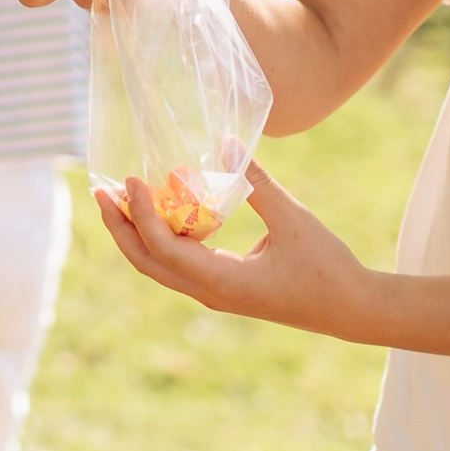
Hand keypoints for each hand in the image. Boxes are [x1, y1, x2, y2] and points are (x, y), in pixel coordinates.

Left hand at [92, 158, 383, 340]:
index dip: (140, 213)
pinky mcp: (223, 289)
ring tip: (119, 198)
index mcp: (221, 281)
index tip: (129, 179)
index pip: (162, 247)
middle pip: (145, 262)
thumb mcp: (293, 219)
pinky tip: (164, 210)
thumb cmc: (326, 266)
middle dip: (118, 227)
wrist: (351, 309)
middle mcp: (209, 292)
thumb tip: (226, 141)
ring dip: (135, 233)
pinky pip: (179, 265)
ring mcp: (214, 294)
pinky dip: (162, 239)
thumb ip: (257, 181)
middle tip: (98, 189)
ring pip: (158, 266)